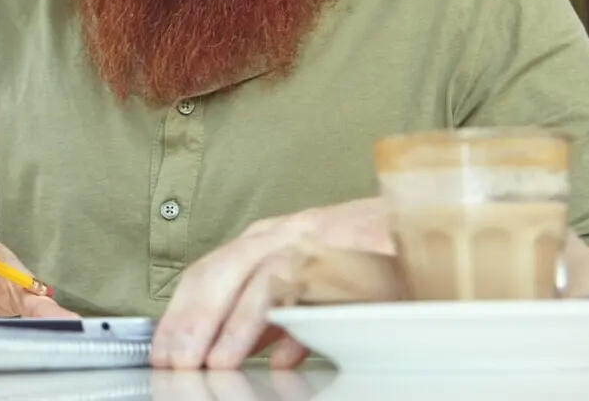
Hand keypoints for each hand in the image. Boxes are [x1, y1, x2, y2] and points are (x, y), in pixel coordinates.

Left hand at [152, 198, 390, 369]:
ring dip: (234, 324)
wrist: (428, 226)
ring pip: (261, 276)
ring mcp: (319, 240)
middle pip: (223, 271)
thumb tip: (240, 352)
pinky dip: (294, 319)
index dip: (179, 313)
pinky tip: (281, 356)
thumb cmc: (369, 257)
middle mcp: (286, 234)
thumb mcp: (308, 287)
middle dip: (192, 321)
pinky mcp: (357, 253)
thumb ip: (273, 317)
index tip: (161, 351)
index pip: (207, 272)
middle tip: (175, 363)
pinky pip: (316, 284)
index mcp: (267, 241)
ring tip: (215, 363)